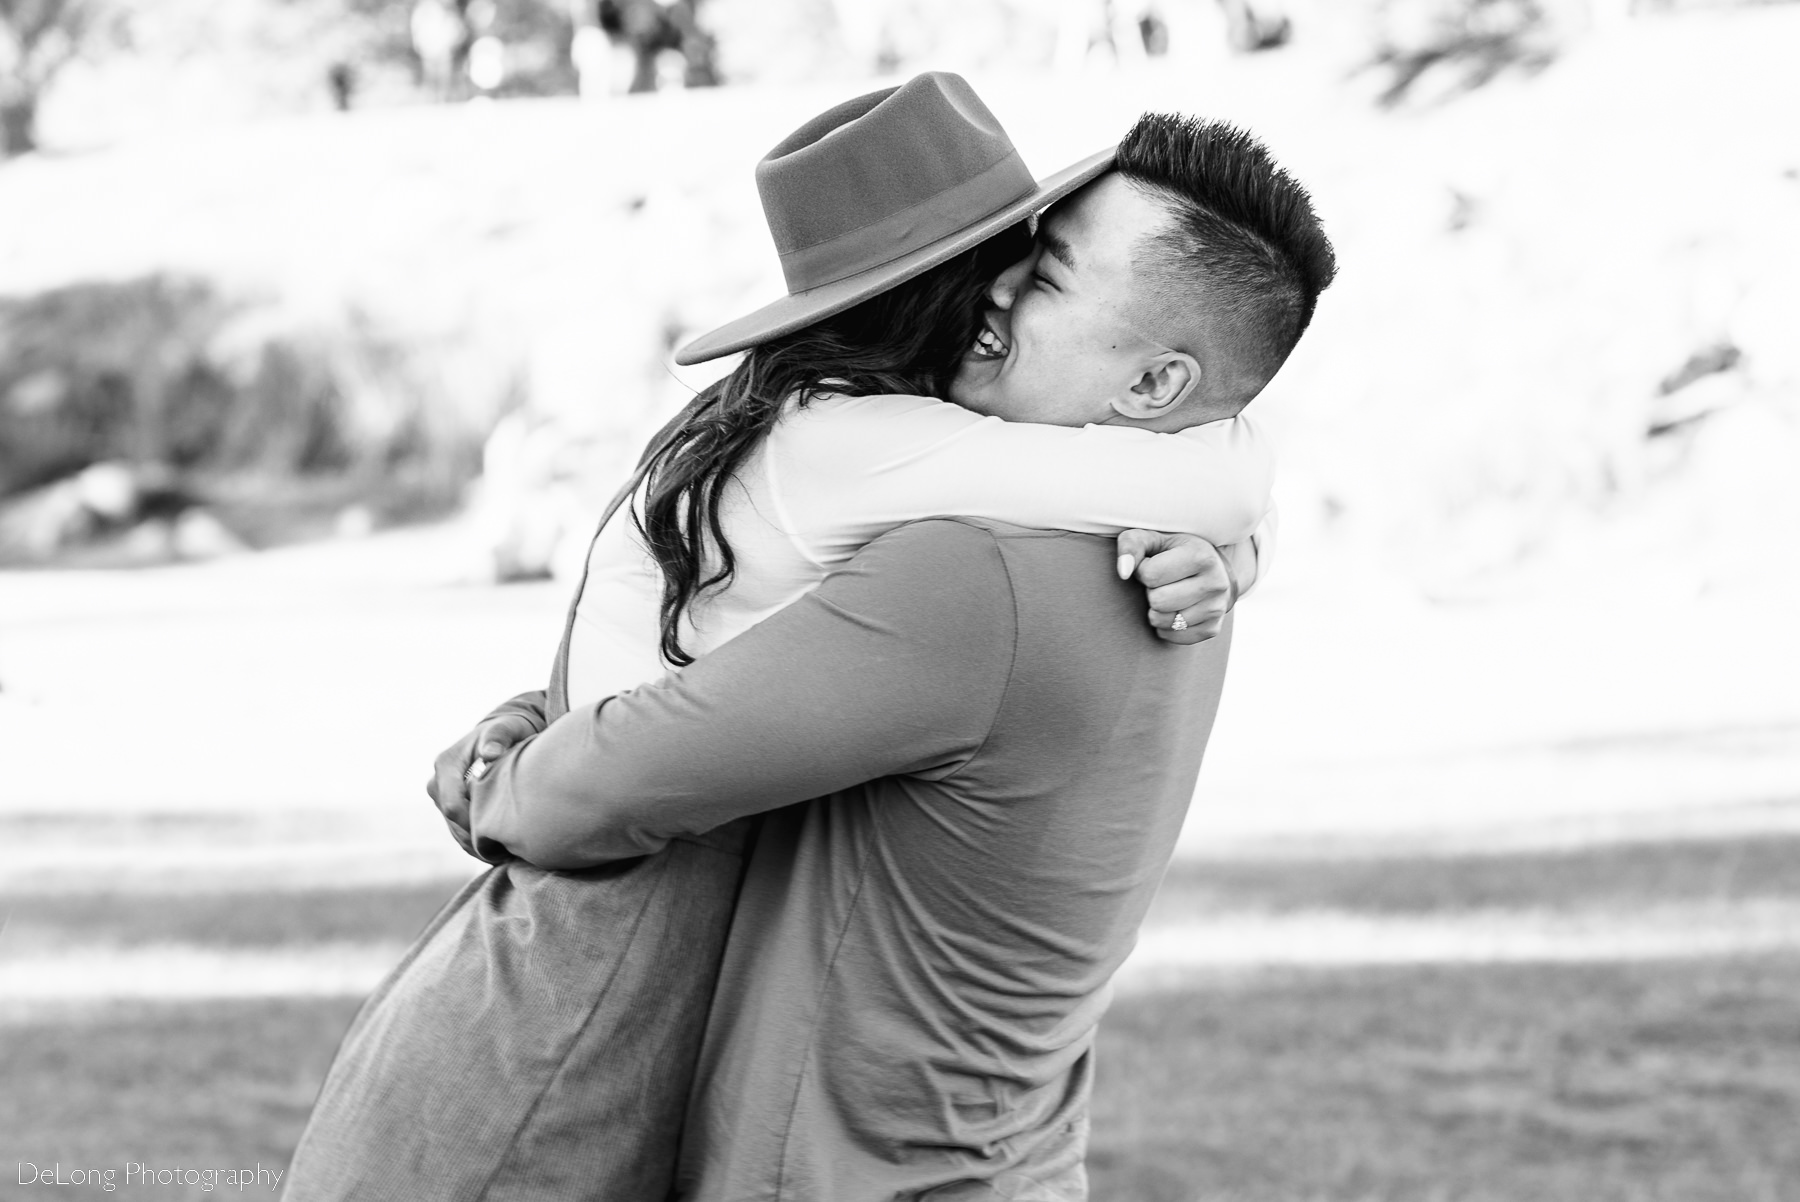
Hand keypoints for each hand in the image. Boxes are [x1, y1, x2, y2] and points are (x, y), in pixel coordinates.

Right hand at [427, 706, 543, 858]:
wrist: (502, 734)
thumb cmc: (507, 730)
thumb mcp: (507, 728)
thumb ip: (498, 737)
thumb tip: (490, 753)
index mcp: (446, 763)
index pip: (451, 804)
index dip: (471, 823)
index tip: (498, 833)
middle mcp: (438, 781)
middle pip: (451, 821)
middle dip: (475, 838)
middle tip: (505, 851)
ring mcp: (442, 795)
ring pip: (454, 830)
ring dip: (475, 845)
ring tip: (504, 854)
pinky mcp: (449, 806)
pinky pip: (458, 831)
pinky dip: (476, 844)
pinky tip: (497, 851)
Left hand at [1115, 529, 1241, 644]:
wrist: (1210, 569)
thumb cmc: (1173, 551)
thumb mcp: (1152, 539)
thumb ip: (1131, 545)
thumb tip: (1123, 572)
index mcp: (1202, 556)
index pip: (1151, 575)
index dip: (1142, 571)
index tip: (1152, 564)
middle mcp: (1215, 583)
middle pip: (1157, 601)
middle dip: (1150, 592)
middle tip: (1160, 582)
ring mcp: (1216, 609)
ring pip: (1163, 622)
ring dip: (1156, 610)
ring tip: (1167, 594)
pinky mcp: (1212, 629)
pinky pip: (1172, 636)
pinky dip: (1165, 627)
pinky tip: (1174, 609)